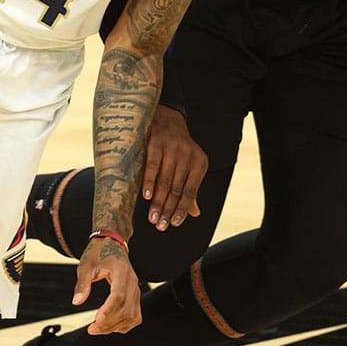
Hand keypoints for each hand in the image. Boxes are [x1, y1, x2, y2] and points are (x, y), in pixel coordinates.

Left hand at [74, 237, 141, 333]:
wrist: (112, 243)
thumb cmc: (98, 252)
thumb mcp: (86, 264)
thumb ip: (82, 283)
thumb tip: (77, 302)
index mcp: (121, 271)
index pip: (118, 296)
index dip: (108, 310)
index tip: (96, 320)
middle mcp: (132, 282)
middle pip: (126, 309)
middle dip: (109, 323)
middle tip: (92, 329)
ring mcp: (136, 290)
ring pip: (132, 316)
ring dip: (116, 326)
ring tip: (98, 328)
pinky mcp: (136, 296)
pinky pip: (135, 316)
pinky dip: (124, 325)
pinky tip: (110, 325)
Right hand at [142, 104, 207, 230]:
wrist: (167, 118)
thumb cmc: (178, 149)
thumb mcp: (189, 166)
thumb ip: (190, 189)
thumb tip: (195, 213)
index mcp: (200, 163)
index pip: (190, 192)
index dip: (182, 209)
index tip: (173, 224)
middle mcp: (188, 156)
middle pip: (177, 189)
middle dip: (168, 210)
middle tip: (160, 226)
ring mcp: (172, 149)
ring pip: (164, 181)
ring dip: (158, 202)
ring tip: (152, 218)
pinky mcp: (156, 144)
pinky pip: (153, 167)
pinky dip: (149, 183)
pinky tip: (146, 197)